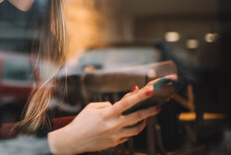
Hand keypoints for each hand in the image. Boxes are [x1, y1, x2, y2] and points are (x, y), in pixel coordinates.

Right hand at [47, 74, 176, 153]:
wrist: (74, 140)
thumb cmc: (82, 121)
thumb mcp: (92, 107)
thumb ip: (108, 104)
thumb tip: (121, 102)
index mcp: (106, 114)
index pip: (126, 103)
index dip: (140, 96)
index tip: (151, 90)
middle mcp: (113, 125)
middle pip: (137, 116)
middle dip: (150, 110)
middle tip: (159, 106)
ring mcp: (115, 135)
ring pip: (137, 128)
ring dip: (144, 121)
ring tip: (148, 116)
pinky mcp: (115, 143)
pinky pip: (128, 135)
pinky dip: (132, 128)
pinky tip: (133, 124)